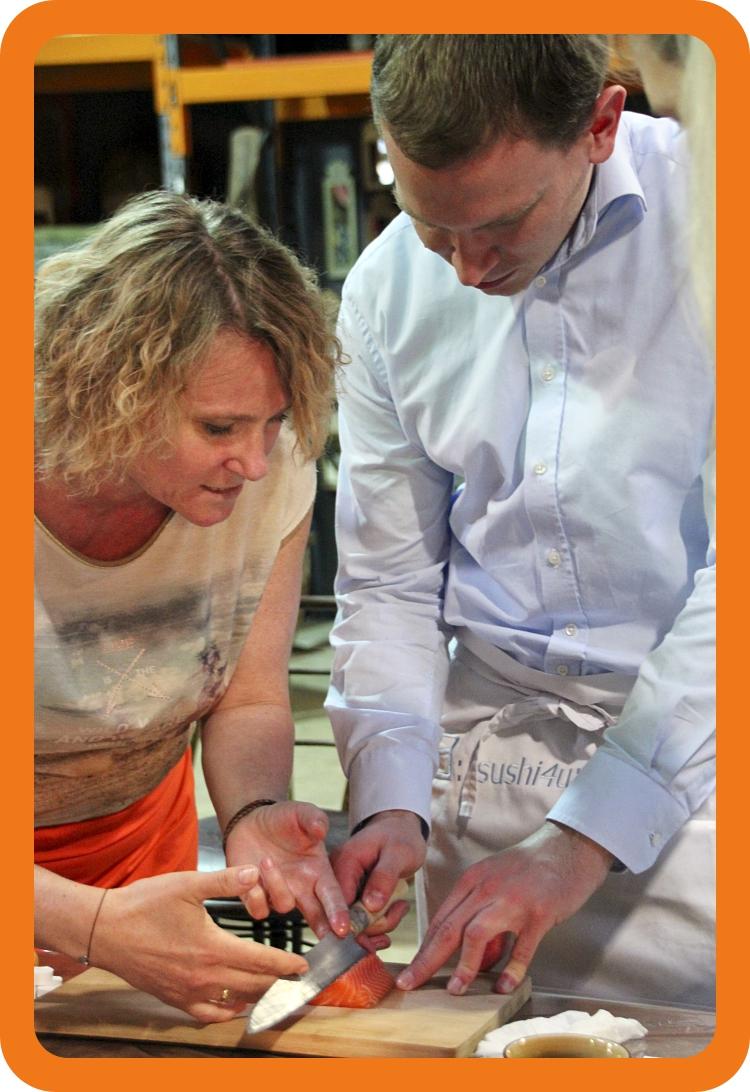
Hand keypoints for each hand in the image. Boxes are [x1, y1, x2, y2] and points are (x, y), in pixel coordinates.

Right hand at [90, 866, 308, 1023]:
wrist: (104, 930)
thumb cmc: (143, 905)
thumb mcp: (187, 884)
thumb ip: (225, 881)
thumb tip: (255, 873)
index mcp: (213, 950)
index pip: (262, 963)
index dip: (287, 965)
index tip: (305, 966)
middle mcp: (204, 978)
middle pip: (254, 986)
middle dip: (279, 982)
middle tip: (297, 979)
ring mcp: (188, 993)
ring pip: (235, 1002)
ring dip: (257, 996)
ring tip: (273, 988)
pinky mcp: (173, 1000)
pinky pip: (208, 1015)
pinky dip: (228, 1011)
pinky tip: (235, 1004)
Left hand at [224, 800, 349, 938]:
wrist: (252, 820)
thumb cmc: (282, 819)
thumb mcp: (301, 813)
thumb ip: (314, 819)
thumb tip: (321, 828)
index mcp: (318, 871)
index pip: (332, 895)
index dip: (339, 911)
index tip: (344, 927)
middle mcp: (302, 888)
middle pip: (316, 915)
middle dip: (323, 927)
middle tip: (328, 936)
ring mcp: (279, 894)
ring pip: (284, 905)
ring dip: (276, 885)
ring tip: (266, 860)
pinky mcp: (256, 897)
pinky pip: (258, 909)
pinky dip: (254, 896)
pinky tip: (250, 875)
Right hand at [330, 809, 424, 942]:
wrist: (401, 829)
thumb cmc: (400, 836)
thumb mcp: (398, 853)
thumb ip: (384, 877)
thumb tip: (370, 905)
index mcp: (344, 862)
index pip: (338, 903)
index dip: (354, 926)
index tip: (374, 939)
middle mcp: (338, 876)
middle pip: (345, 918)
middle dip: (373, 925)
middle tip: (397, 912)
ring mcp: (345, 887)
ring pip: (356, 922)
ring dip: (382, 922)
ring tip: (400, 907)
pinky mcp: (354, 895)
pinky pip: (364, 918)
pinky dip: (381, 919)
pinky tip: (395, 908)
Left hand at [396, 821, 613, 994]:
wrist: (567, 848)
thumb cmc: (530, 868)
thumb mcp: (496, 883)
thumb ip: (482, 918)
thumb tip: (475, 961)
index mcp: (472, 882)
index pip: (440, 920)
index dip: (423, 949)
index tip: (411, 971)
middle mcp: (486, 890)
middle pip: (449, 928)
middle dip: (427, 960)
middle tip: (410, 983)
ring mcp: (512, 902)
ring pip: (476, 934)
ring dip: (463, 965)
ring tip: (456, 990)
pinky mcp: (539, 914)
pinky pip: (521, 947)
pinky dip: (511, 969)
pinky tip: (503, 986)